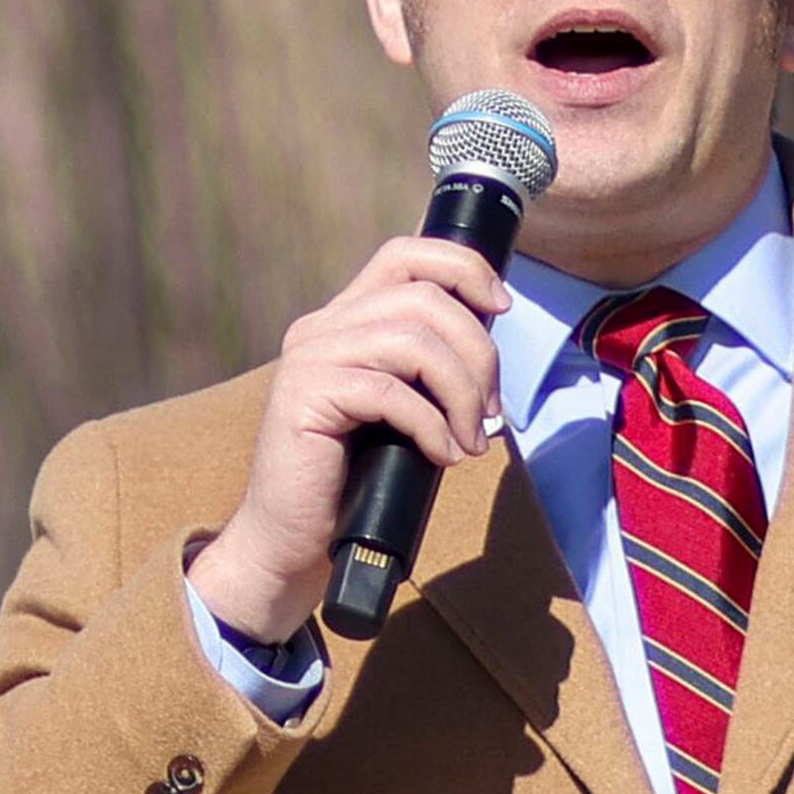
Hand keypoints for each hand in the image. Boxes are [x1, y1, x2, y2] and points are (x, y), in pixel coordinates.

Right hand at [186, 238, 510, 643]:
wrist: (292, 538)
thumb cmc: (355, 478)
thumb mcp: (400, 407)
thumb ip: (427, 366)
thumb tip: (489, 347)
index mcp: (344, 319)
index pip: (405, 255)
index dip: (462, 267)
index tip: (501, 306)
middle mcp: (321, 327)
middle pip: (424, 299)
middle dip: (477, 352)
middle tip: (491, 411)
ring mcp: (309, 358)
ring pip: (413, 342)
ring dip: (459, 393)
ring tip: (471, 440)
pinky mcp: (304, 396)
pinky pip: (390, 393)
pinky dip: (431, 426)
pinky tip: (442, 456)